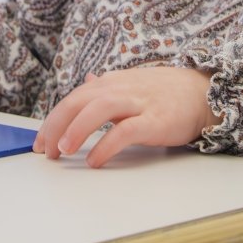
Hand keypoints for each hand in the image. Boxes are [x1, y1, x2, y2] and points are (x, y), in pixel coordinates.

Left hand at [33, 67, 220, 168]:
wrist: (201, 92)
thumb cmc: (162, 92)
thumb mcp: (130, 83)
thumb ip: (106, 86)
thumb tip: (86, 82)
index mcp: (110, 83)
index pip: (73, 99)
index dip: (53, 120)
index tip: (41, 142)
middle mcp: (119, 88)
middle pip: (78, 102)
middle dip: (56, 125)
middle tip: (45, 150)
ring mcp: (137, 103)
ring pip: (98, 110)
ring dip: (76, 129)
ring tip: (63, 150)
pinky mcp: (155, 120)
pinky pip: (125, 131)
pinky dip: (106, 145)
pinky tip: (94, 160)